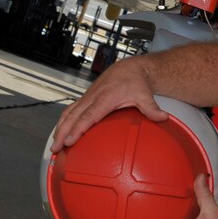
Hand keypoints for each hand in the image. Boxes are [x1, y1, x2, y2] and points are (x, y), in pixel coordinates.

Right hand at [50, 57, 167, 152]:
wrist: (130, 68)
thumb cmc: (136, 83)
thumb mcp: (146, 95)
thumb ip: (152, 108)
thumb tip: (163, 118)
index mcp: (105, 98)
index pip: (88, 116)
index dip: (78, 129)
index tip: (69, 141)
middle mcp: (93, 97)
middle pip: (73, 117)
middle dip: (62, 133)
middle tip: (54, 149)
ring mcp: (88, 97)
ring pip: (68, 113)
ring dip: (59, 129)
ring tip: (53, 146)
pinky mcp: (86, 98)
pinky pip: (70, 110)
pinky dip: (63, 122)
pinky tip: (60, 133)